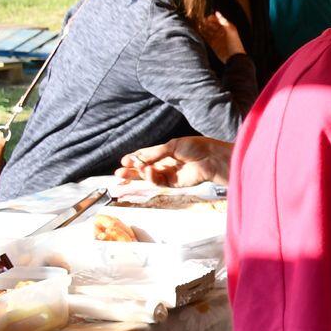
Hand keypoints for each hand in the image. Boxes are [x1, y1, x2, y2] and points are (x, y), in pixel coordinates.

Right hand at [117, 137, 232, 186]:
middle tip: (118, 172)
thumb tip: (138, 158)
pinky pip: (157, 182)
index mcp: (165, 151)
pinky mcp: (173, 183)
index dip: (135, 158)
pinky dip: (150, 177)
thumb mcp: (173, 146)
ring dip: (138, 174)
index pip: (146, 156)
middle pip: (144, 168)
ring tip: (129, 170)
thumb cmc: (196, 148)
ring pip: (148, 177)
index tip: (124, 160)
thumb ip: (155, 153)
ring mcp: (169, 174)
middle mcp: (165, 163)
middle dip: (131, 170)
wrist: (212, 158)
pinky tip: (147, 172)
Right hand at [199, 12, 243, 60]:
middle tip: (198, 22)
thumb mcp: (230, 30)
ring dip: (202, 29)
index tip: (204, 18)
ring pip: (207, 31)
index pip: (216, 20)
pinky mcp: (213, 44)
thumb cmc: (234, 43)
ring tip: (196, 26)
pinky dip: (202, 35)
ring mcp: (216, 38)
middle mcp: (220, 32)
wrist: (234, 57)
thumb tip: (217, 12)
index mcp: (226, 27)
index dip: (211, 18)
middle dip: (205, 23)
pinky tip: (197, 33)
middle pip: (211, 25)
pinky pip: (206, 38)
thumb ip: (223, 21)